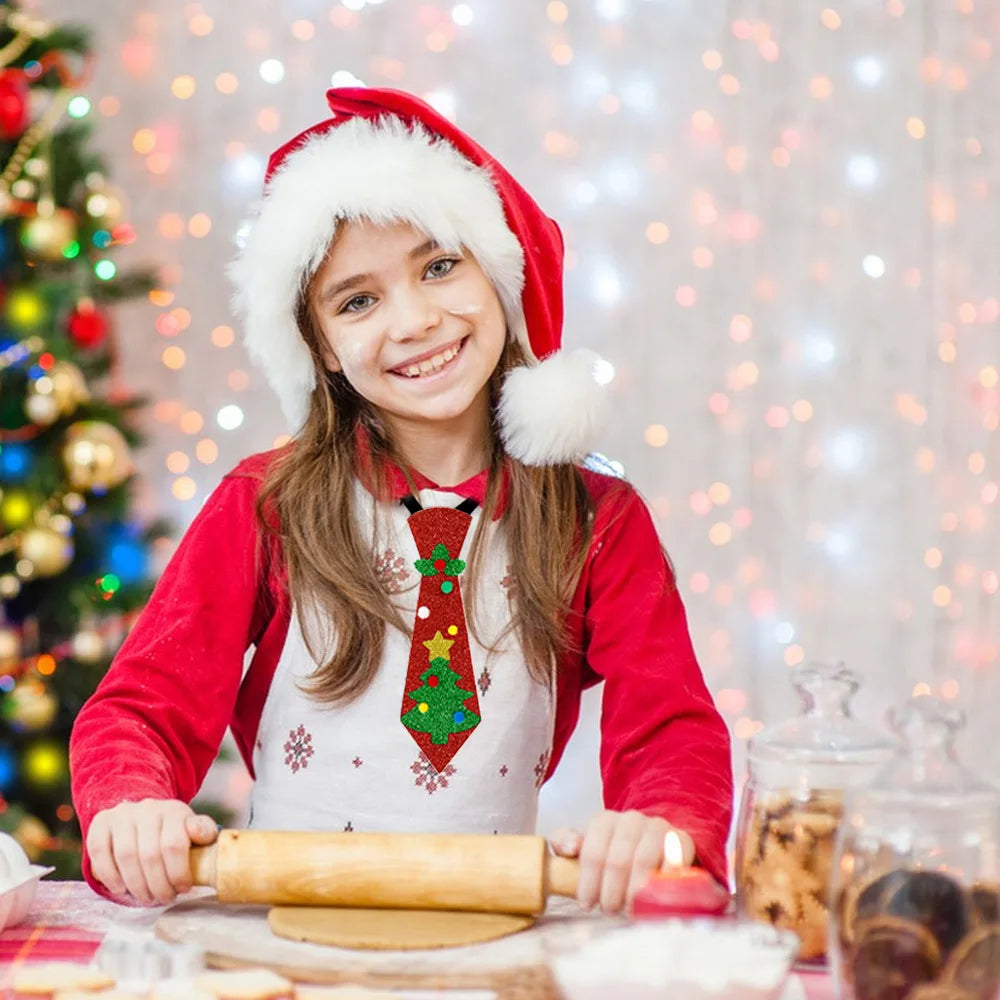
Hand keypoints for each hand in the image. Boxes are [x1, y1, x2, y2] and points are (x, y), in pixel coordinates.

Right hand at [86, 799, 218, 905]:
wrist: (141, 813)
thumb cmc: (170, 828)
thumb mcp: (190, 827)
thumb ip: (203, 831)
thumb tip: (206, 836)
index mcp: (173, 810)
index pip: (174, 845)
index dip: (178, 873)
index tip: (183, 889)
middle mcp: (147, 809)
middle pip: (149, 855)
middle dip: (158, 885)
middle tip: (164, 898)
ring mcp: (122, 815)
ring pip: (126, 856)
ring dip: (136, 885)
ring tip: (146, 898)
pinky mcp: (101, 823)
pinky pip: (100, 852)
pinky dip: (110, 876)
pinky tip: (121, 889)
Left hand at [549, 809, 694, 913]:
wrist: (653, 842)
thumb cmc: (613, 851)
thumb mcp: (586, 846)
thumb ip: (565, 842)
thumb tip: (571, 847)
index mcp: (604, 820)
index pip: (592, 852)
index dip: (589, 882)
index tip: (587, 904)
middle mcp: (631, 819)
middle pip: (618, 859)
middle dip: (611, 891)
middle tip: (609, 910)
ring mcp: (658, 828)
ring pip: (644, 860)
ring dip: (634, 891)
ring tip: (629, 909)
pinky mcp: (681, 839)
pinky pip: (674, 859)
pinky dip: (664, 880)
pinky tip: (656, 897)